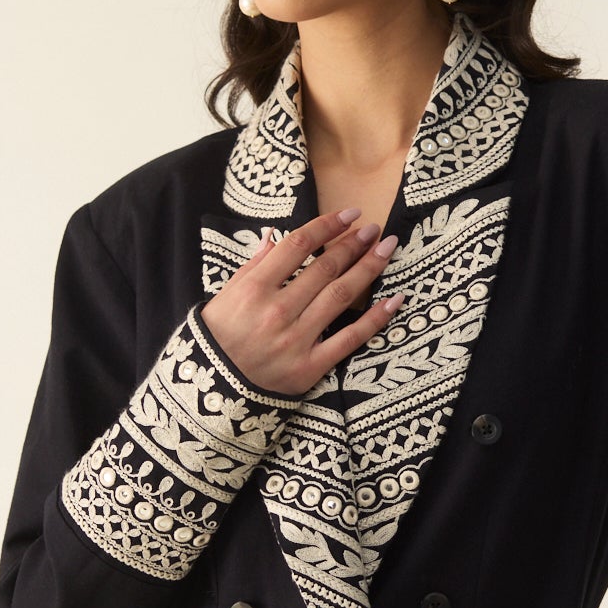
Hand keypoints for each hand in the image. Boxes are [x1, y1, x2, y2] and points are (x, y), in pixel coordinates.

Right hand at [200, 207, 403, 398]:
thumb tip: (274, 237)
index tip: (349, 214)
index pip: (297, 247)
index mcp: (253, 289)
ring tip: (386, 249)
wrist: (212, 392)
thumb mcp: (224, 297)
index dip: (326, 226)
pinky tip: (395, 299)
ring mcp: (296, 340)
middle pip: (324, 269)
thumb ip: (252, 267)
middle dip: (353, 244)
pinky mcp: (311, 366)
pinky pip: (350, 339)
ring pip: (341, 296)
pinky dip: (376, 318)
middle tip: (373, 229)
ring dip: (368, 269)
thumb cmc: (216, 339)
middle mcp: (277, 311)